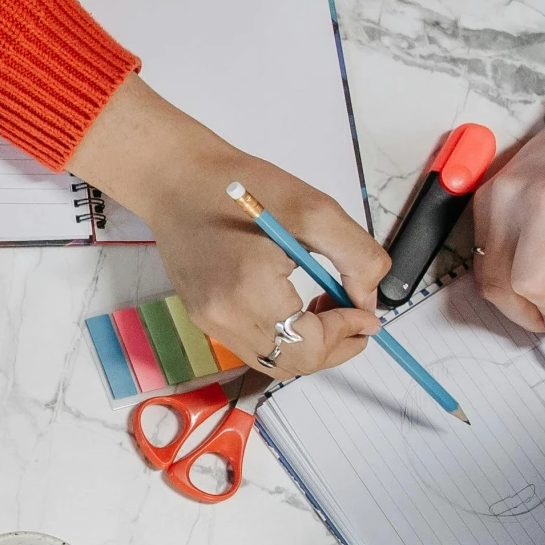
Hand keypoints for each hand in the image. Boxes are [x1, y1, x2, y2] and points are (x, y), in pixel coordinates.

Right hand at [69, 76, 383, 375]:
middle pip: (291, 364)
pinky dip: (283, 338)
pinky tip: (294, 307)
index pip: (310, 342)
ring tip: (325, 311)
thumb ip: (357, 257)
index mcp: (251, 290)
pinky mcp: (202, 317)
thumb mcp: (317, 210)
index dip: (347, 333)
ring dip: (307, 347)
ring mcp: (209, 321)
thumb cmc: (241, 187)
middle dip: (332, 349)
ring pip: (272, 362)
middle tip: (355, 320)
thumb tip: (366, 301)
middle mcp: (224, 317)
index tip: (366, 312)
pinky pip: (252, 347)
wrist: (177, 180)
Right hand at [471, 75, 544, 335]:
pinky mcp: (480, 200)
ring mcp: (486, 199)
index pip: (531, 280)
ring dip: (517, 298)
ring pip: (486, 276)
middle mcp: (504, 199)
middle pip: (498, 285)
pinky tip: (541, 267)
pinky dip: (509, 275)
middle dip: (529, 313)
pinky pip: (485, 257)